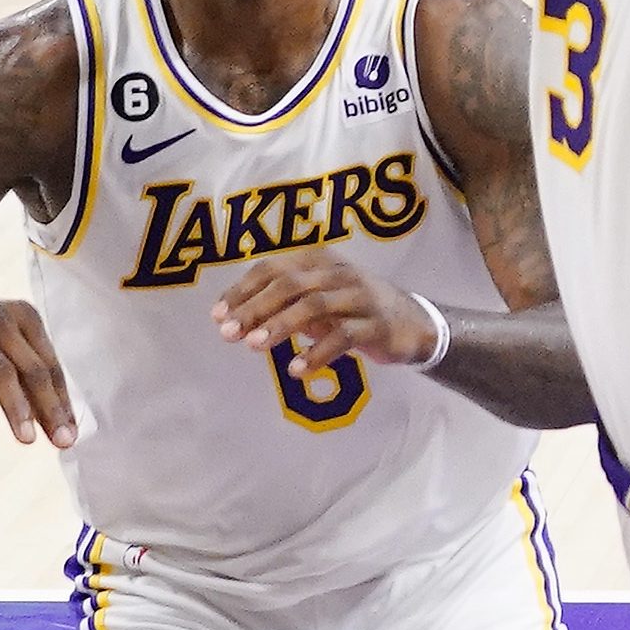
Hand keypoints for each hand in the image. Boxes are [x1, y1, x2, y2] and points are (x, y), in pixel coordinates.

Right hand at [0, 295, 75, 446]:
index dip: (62, 402)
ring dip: (17, 407)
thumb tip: (61, 428)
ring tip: (27, 439)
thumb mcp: (3, 354)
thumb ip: (28, 384)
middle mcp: (1, 315)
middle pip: (32, 367)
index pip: (50, 365)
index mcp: (24, 316)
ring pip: (1, 370)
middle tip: (61, 441)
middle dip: (49, 407)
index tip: (70, 435)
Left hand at [214, 250, 437, 373]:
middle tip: (228, 333)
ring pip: (314, 305)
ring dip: (280, 325)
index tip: (217, 315)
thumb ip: (282, 304)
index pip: (273, 268)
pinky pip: (343, 336)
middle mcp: (337, 272)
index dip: (243, 290)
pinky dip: (317, 352)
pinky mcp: (375, 325)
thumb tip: (234, 318)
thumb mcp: (317, 299)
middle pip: (289, 284)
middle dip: (255, 308)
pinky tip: (296, 369)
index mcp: (318, 259)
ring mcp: (358, 296)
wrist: (412, 321)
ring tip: (254, 346)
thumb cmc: (352, 308)